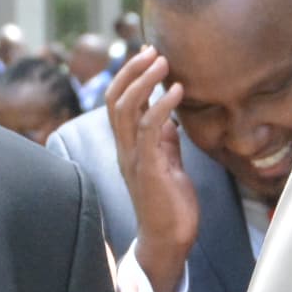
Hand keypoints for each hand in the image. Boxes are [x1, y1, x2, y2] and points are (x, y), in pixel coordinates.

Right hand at [108, 49, 199, 291]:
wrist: (169, 241)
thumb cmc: (170, 206)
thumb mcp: (168, 166)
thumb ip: (164, 143)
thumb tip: (169, 120)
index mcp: (128, 147)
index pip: (117, 104)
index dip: (128, 76)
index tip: (148, 55)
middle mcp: (125, 150)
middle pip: (115, 100)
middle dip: (131, 70)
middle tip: (153, 50)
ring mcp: (134, 159)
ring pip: (126, 110)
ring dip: (144, 81)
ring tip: (163, 61)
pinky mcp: (149, 169)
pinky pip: (149, 130)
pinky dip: (161, 106)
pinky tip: (176, 91)